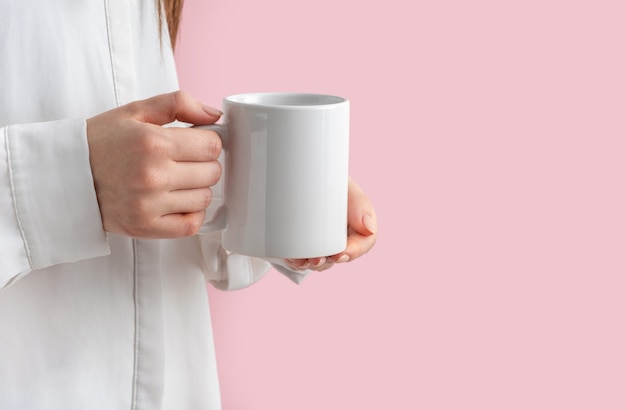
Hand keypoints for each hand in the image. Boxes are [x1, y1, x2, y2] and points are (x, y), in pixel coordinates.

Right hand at [86, 91, 223, 237]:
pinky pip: (191, 225)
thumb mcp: (135, 111)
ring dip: (197, 188)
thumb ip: (178, 104)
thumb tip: (214, 115)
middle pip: (212, 172)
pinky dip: (191, 214)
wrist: (65, 175)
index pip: (212, 146)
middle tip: (184, 161)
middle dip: (204, 163)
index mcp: (153, 143)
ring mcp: (150, 205)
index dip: (208, 142)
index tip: (196, 143)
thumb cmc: (99, 142)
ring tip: (176, 180)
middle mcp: (153, 176)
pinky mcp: (146, 227)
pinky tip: (178, 201)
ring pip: (205, 198)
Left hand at [284, 177, 377, 270]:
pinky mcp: (306, 241)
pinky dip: (297, 261)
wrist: (304, 169)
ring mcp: (325, 239)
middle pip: (340, 256)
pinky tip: (291, 258)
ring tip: (299, 260)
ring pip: (322, 261)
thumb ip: (359, 203)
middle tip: (315, 259)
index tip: (340, 255)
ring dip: (311, 264)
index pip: (364, 241)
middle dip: (327, 262)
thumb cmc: (329, 176)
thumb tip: (369, 229)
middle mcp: (344, 232)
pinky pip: (303, 257)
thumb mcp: (345, 185)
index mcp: (359, 219)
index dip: (354, 252)